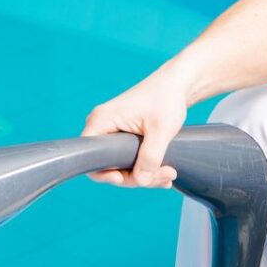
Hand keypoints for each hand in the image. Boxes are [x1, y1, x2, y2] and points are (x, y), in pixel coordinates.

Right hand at [82, 71, 188, 187]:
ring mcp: (114, 133)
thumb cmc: (166, 99)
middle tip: (166, 176)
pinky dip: (148, 169)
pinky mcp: (125, 138)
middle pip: (110, 167)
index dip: (104, 174)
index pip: (90, 158)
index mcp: (102, 121)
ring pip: (123, 167)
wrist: (176, 85)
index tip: (123, 178)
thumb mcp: (161, 130)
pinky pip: (131, 161)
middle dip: (137, 177)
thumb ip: (150, 157)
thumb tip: (141, 181)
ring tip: (170, 173)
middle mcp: (103, 128)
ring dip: (147, 175)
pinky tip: (164, 173)